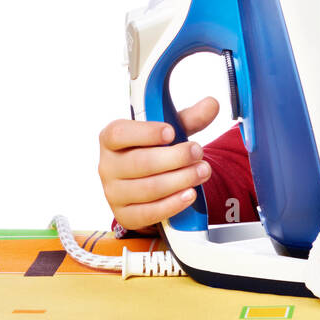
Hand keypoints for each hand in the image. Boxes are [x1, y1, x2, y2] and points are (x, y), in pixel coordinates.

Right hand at [98, 96, 218, 232]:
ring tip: (203, 171)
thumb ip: (189, 118)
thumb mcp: (170, 131)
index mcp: (111, 138)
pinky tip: (190, 194)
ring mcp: (113, 193)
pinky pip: (148, 213)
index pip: (119, 134)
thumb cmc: (154, 150)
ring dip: (180, 180)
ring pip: (148, 189)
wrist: (147, 183)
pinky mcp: (125, 215)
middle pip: (140, 163)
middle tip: (199, 152)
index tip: (171, 132)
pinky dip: (172, 204)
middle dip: (175, 158)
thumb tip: (212, 104)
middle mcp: (108, 166)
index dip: (145, 133)